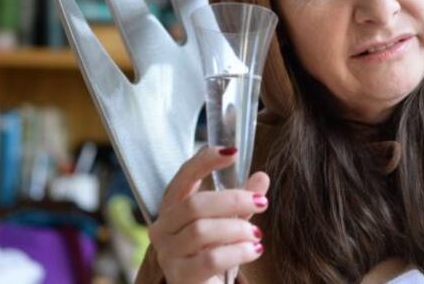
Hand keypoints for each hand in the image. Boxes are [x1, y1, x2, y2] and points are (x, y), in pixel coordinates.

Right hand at [149, 146, 269, 283]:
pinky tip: (255, 250)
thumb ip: (241, 201)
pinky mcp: (180, 277)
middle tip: (262, 202)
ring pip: (201, 231)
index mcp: (172, 209)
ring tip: (257, 234)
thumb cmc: (214, 253)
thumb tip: (261, 176)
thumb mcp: (230, 222)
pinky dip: (238, 251)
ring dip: (237, 229)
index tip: (233, 152)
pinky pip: (210, 259)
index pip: (183, 178)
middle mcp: (162, 229)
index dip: (205, 162)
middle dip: (232, 200)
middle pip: (194, 204)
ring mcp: (167, 254)